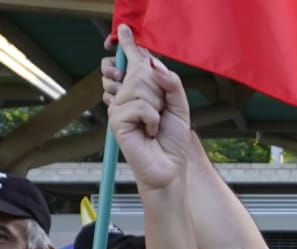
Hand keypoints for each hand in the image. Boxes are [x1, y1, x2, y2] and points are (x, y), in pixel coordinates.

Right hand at [107, 25, 193, 190]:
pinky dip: (151, 118)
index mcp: (140, 88)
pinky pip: (139, 105)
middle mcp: (126, 94)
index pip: (133, 61)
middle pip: (138, 69)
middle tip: (160, 111)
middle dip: (157, 88)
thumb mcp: (179, 106)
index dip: (128, 45)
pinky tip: (150, 131)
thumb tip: (154, 64)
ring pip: (139, 86)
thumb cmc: (172, 140)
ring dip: (156, 106)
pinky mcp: (116, 119)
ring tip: (154, 124)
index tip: (123, 31)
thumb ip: (171, 82)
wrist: (168, 168)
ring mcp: (119, 105)